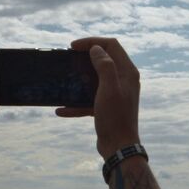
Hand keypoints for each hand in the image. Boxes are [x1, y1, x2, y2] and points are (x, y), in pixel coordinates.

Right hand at [56, 37, 140, 156]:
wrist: (118, 147)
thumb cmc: (115, 117)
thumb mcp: (109, 88)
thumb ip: (105, 66)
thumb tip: (96, 49)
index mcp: (127, 72)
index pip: (112, 45)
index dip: (92, 42)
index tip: (73, 47)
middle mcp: (123, 80)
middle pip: (103, 59)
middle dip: (85, 57)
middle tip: (68, 59)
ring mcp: (115, 93)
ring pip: (95, 79)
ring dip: (79, 79)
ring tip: (64, 79)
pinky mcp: (107, 107)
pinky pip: (89, 99)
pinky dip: (76, 103)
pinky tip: (61, 110)